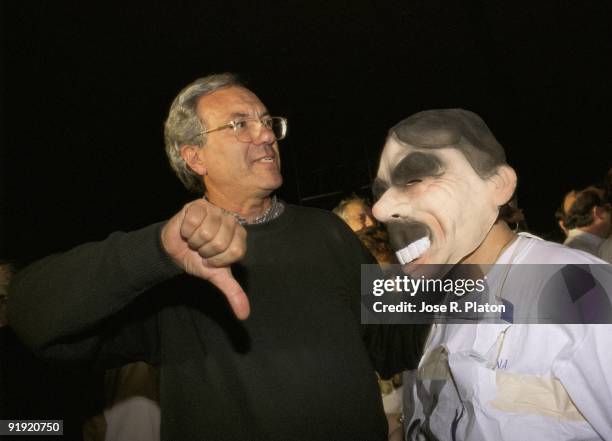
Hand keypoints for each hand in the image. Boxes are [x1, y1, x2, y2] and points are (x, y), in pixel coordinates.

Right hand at [161, 199, 248, 318]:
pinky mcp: (198, 205)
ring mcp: (215, 210)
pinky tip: (187, 230)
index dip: (218, 260)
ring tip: (194, 240)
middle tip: (200, 249)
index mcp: (240, 235)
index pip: (236, 251)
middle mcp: (231, 220)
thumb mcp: (217, 277)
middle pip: (219, 242)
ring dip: (194, 242)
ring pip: (205, 232)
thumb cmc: (198, 260)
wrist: (174, 250)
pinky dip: (186, 231)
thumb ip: (233, 293)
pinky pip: (193, 222)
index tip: (211, 259)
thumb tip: (244, 315)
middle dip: (204, 252)